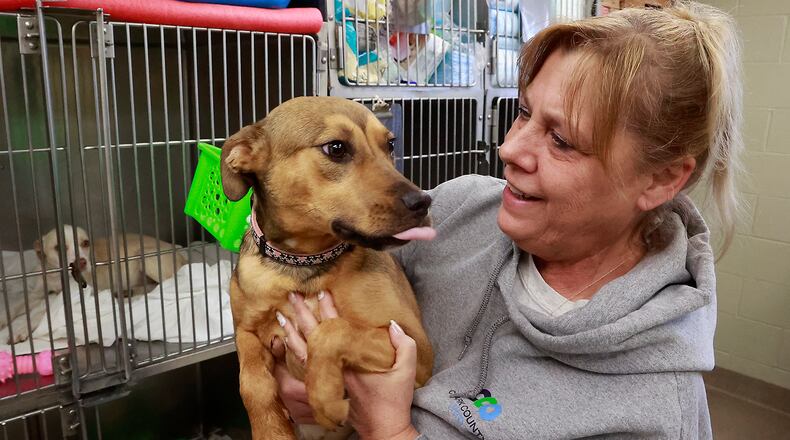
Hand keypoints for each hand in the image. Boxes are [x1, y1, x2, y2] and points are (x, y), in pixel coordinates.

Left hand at [274, 291, 419, 439]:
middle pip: (314, 335)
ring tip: (281, 316)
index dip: (328, 308)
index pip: (336, 327)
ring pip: (303, 351)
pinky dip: (293, 352)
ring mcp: (327, 377)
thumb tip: (392, 324)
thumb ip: (403, 343)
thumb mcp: (408, 369)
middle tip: (293, 296)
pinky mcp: (324, 387)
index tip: (321, 292)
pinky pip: (304, 365)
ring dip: (292, 332)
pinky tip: (287, 342)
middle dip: (302, 314)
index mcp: (353, 357)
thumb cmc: (394, 399)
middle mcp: (335, 366)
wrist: (383, 428)